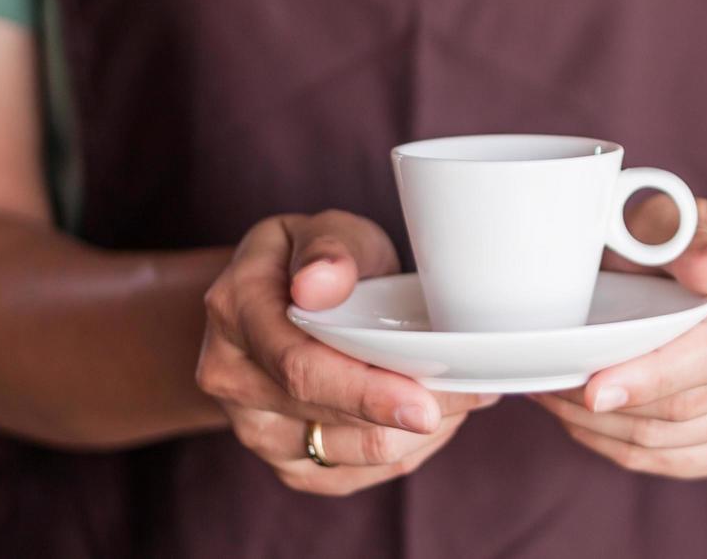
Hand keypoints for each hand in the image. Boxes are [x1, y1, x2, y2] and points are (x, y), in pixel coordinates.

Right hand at [196, 210, 498, 495]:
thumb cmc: (315, 260)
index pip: (301, 368)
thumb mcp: (323, 230)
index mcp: (236, 311)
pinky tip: (435, 417)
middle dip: (409, 411)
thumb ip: (328, 250)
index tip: (423, 403)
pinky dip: (405, 450)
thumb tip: (319, 283)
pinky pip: (354, 474)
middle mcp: (232, 378)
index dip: (365, 392)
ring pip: (350, 456)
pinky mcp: (287, 462)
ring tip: (462, 394)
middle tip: (473, 391)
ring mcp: (255, 428)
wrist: (281, 299)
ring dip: (416, 433)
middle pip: (328, 419)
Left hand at [533, 199, 706, 478]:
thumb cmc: (694, 244)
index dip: (653, 374)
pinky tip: (585, 421)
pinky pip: (674, 462)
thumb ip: (690, 239)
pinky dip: (619, 447)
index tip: (593, 387)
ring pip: (675, 440)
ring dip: (604, 427)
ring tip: (556, 397)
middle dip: (612, 403)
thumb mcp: (684, 218)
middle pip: (691, 403)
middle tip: (550, 386)